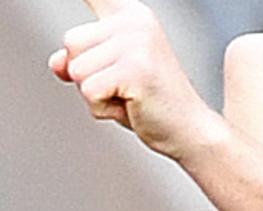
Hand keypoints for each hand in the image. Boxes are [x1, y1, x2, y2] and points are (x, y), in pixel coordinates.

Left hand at [53, 0, 223, 158]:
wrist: (189, 132)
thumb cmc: (151, 102)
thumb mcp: (109, 76)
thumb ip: (79, 62)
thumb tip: (59, 63)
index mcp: (131, 16)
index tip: (96, 4)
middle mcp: (136, 22)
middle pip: (71, 44)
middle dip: (86, 75)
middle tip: (125, 87)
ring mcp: (137, 44)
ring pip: (77, 71)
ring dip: (95, 94)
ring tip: (129, 97)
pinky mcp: (136, 70)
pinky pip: (88, 91)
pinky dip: (104, 109)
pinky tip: (133, 107)